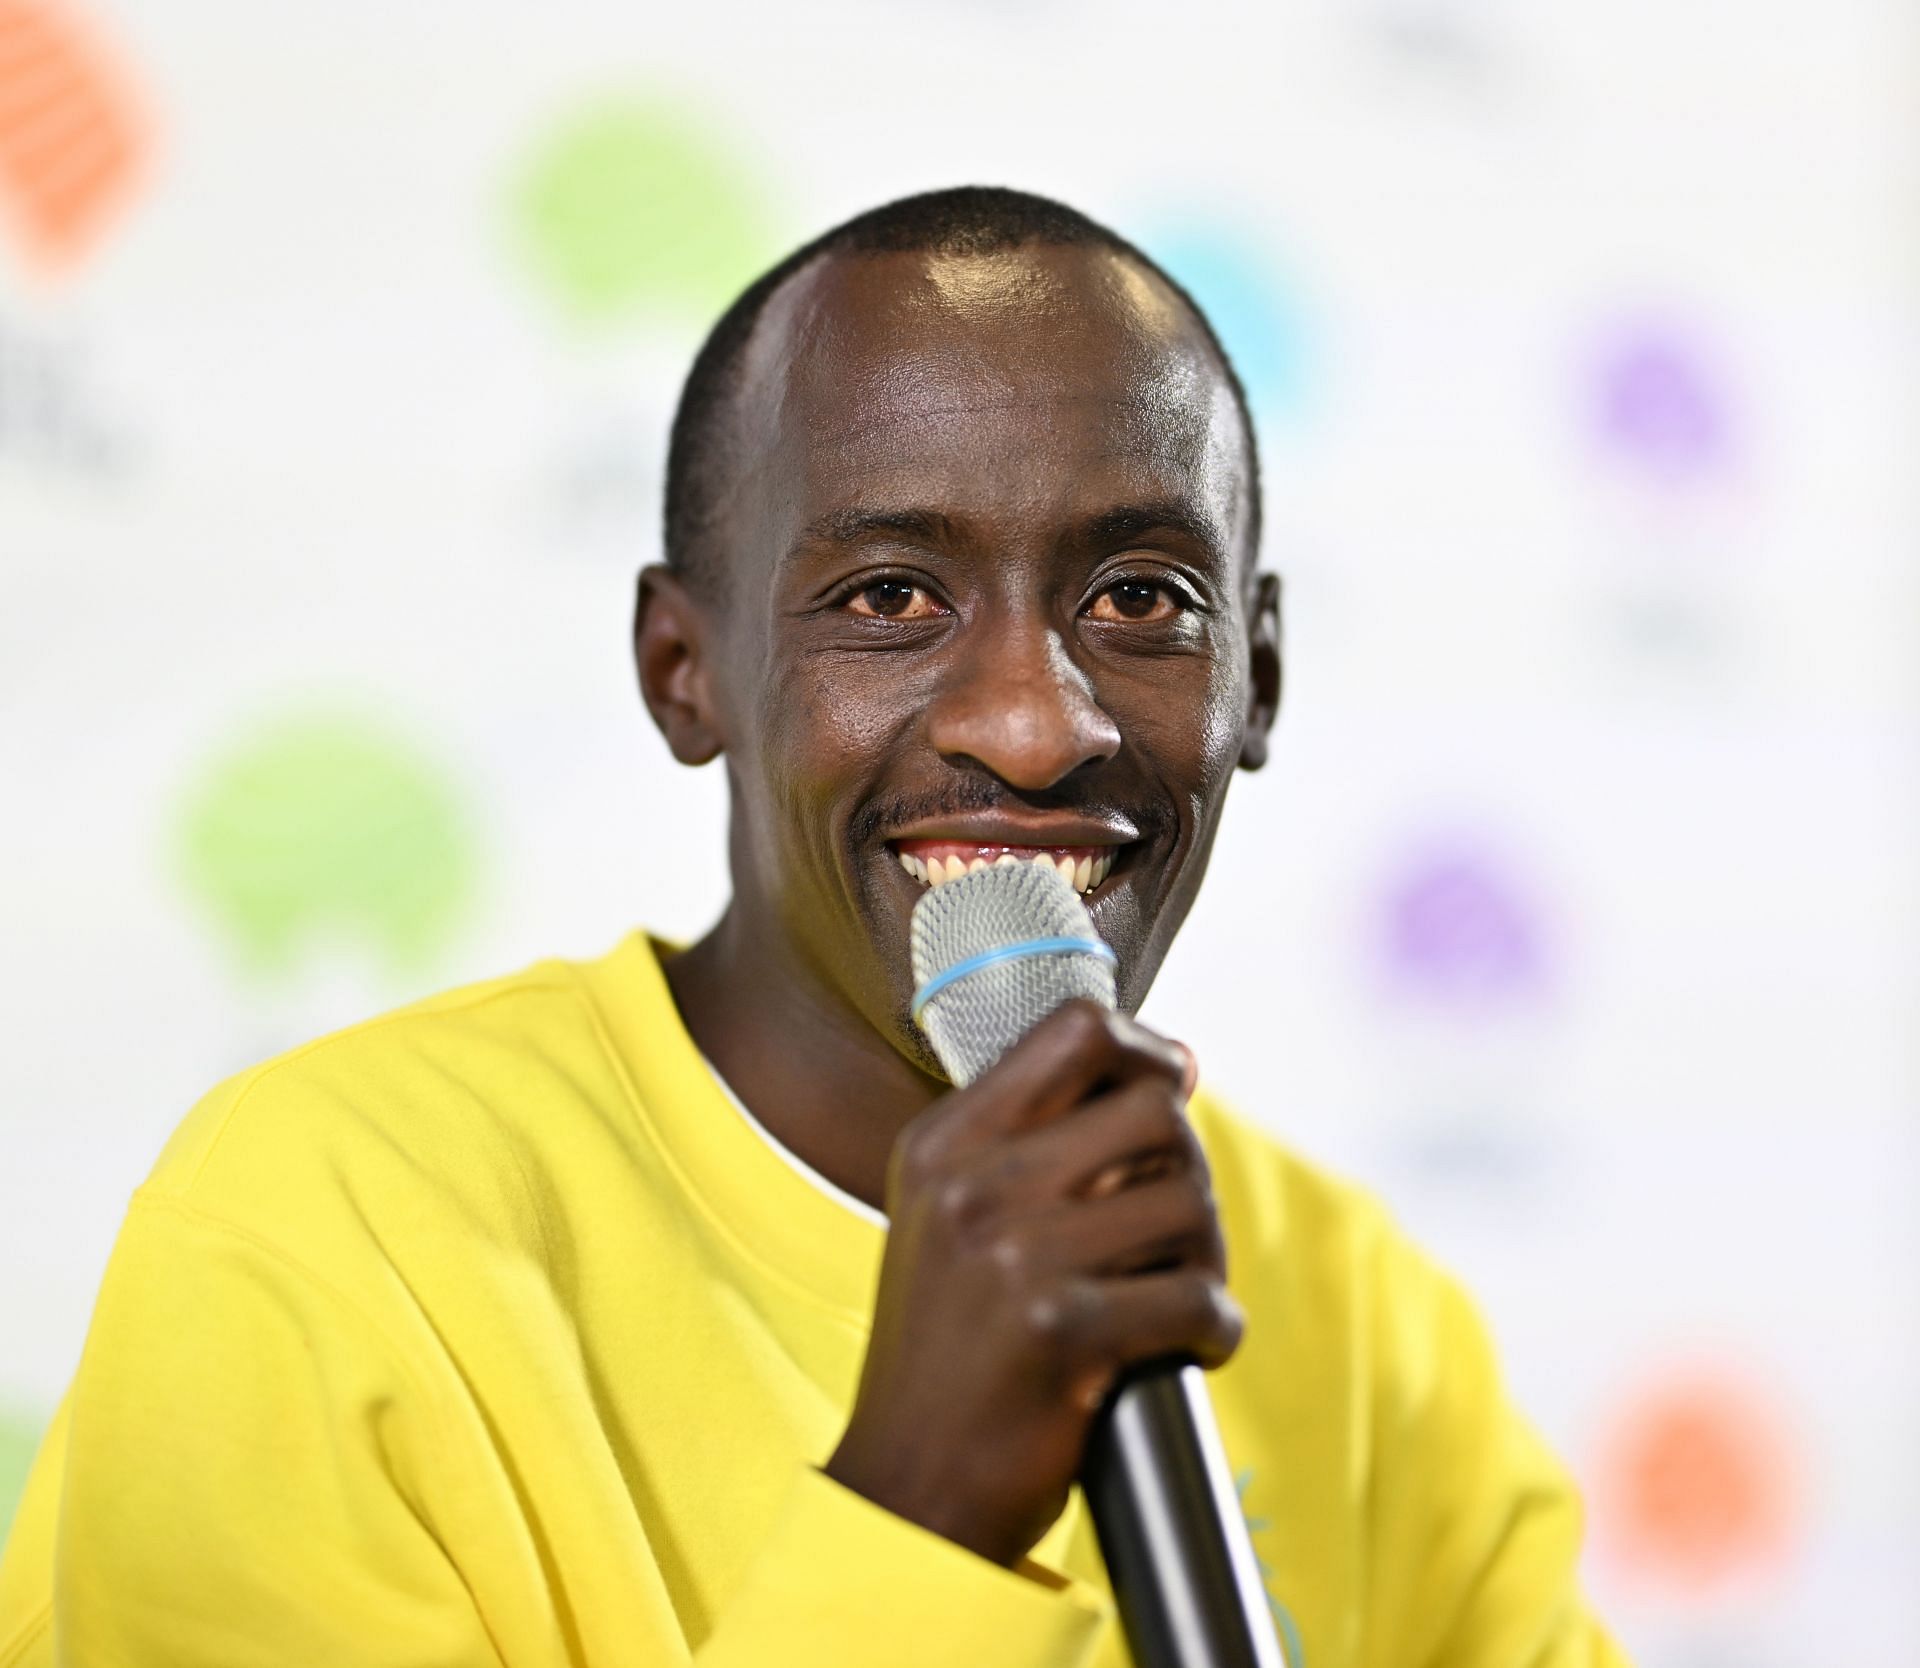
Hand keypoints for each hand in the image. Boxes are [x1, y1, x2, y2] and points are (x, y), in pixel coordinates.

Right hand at [824, 1000, 1241, 1568]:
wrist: (908, 1487)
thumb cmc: (951, 1350)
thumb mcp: (952, 1215)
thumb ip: (1036, 1139)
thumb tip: (1178, 1065)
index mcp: (943, 1142)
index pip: (1076, 1028)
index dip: (1147, 1051)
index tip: (1169, 1094)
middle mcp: (971, 1184)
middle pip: (1154, 1111)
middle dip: (1187, 1170)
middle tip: (1170, 1231)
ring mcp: (1012, 1255)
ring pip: (1186, 1201)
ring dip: (1205, 1256)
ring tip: (1173, 1296)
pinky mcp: (1061, 1333)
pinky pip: (1198, 1298)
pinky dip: (1214, 1328)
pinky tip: (1182, 1348)